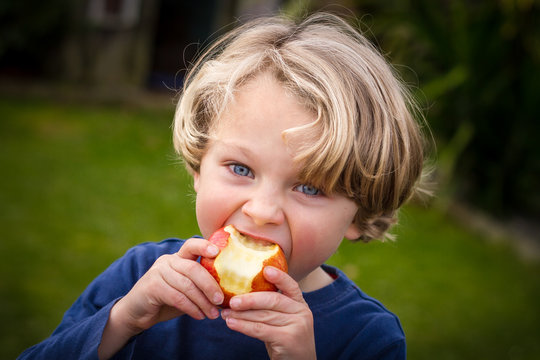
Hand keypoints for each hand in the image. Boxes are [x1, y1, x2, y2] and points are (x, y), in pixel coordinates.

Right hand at [98, 238, 223, 358]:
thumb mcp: (185, 289)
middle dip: (210, 285)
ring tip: (212, 314)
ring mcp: (158, 272)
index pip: (191, 245)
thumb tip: (227, 293)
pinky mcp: (152, 286)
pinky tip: (199, 316)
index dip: (204, 246)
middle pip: (193, 268)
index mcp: (178, 257)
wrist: (137, 312)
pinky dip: (191, 308)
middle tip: (221, 300)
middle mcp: (168, 261)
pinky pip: (177, 297)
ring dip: (202, 302)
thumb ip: (200, 285)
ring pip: (186, 285)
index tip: (217, 252)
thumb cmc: (167, 300)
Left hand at [221, 267, 315, 359]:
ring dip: (242, 314)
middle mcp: (302, 312)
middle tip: (231, 300)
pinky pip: (261, 330)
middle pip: (273, 300)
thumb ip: (271, 307)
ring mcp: (297, 326)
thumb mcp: (284, 320)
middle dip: (250, 299)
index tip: (265, 269)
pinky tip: (232, 323)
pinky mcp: (288, 339)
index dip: (279, 277)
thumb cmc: (285, 339)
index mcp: (300, 304)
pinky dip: (244, 326)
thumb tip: (240, 294)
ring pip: (264, 316)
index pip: (291, 285)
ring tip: (225, 313)